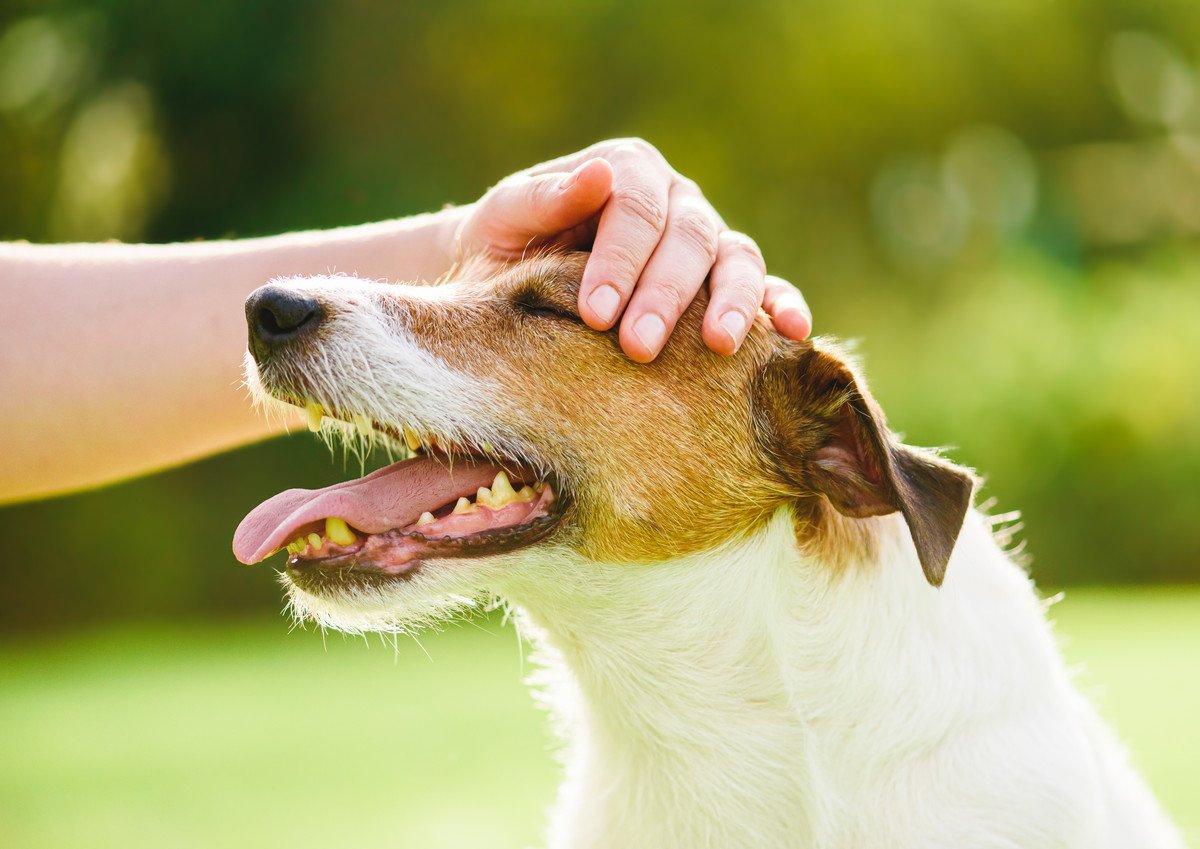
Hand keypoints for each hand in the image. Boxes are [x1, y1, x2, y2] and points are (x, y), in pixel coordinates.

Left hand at [453, 139, 811, 361]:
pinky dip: (782, 306)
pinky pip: (765, 289)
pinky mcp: (725, 284)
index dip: (621, 258)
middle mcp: (675, 199)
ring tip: (721, 346)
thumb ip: (541, 197)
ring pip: (737, 258)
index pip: (637, 206)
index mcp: (626, 169)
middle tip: (637, 347)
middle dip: (665, 294)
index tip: (596, 313)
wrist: (508, 280)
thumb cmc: (501, 249)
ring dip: (734, 302)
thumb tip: (597, 175)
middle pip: (688, 237)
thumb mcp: (502, 220)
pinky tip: (795, 334)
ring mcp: (706, 240)